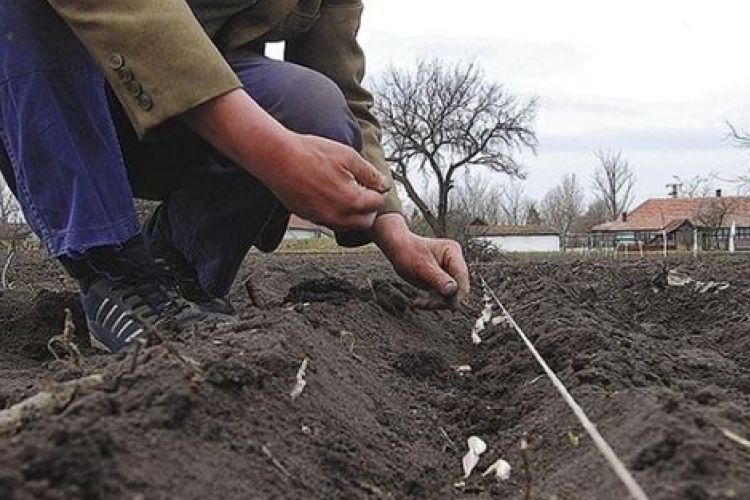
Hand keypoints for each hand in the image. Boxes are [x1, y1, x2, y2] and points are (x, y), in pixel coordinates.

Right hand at [265, 134, 390, 229]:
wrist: (277, 158)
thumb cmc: (311, 153)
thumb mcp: (348, 156)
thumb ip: (370, 174)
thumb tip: (384, 185)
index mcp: (351, 201)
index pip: (377, 203)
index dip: (378, 189)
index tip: (373, 179)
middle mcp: (338, 217)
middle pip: (366, 221)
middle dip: (370, 207)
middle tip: (364, 188)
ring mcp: (321, 219)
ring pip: (348, 225)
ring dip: (354, 212)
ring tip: (348, 190)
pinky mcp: (309, 217)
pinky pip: (331, 222)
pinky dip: (338, 214)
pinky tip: (331, 194)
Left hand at [371, 214, 469, 308]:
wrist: (398, 249)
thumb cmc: (408, 252)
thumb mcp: (421, 267)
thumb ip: (438, 278)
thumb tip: (453, 290)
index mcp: (453, 253)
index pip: (462, 276)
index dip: (458, 292)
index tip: (449, 305)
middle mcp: (454, 262)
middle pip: (459, 287)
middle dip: (444, 299)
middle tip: (426, 304)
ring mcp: (449, 272)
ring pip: (451, 295)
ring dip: (436, 302)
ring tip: (418, 302)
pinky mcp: (442, 281)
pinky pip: (442, 296)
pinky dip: (431, 301)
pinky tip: (418, 301)